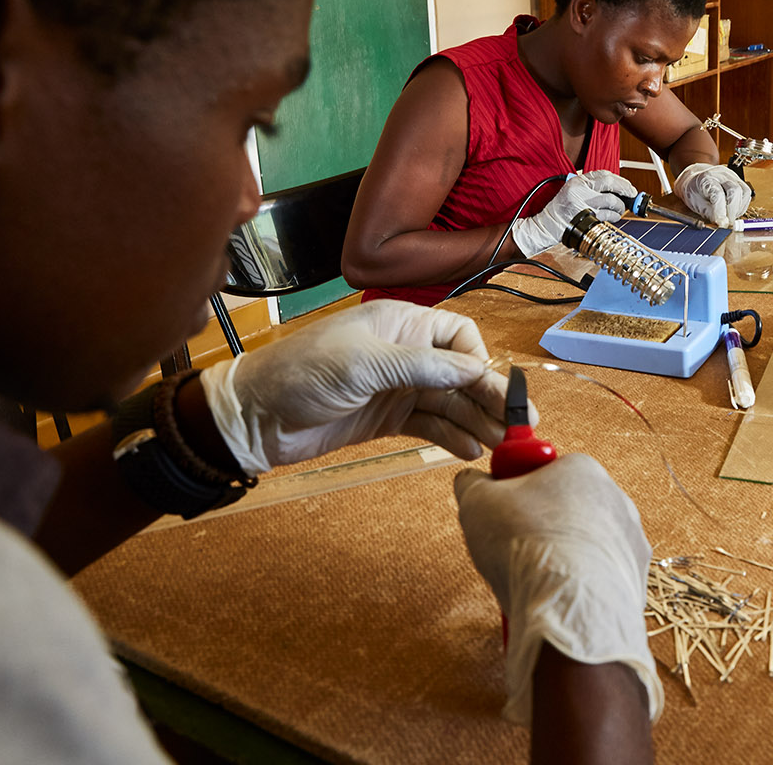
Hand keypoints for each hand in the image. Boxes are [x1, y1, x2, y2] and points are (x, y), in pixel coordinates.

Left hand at [201, 300, 518, 475]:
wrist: (254, 416)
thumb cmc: (300, 373)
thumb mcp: (364, 363)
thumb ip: (422, 365)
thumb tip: (474, 369)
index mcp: (400, 324)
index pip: (459, 335)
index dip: (479, 360)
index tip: (493, 389)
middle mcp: (404, 352)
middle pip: (461, 372)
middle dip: (490, 397)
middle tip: (518, 425)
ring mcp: (396, 387)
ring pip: (450, 402)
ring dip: (476, 421)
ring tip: (499, 445)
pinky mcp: (386, 418)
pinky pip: (430, 425)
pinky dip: (451, 436)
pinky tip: (470, 449)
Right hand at [454, 454, 660, 725]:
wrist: (566, 604)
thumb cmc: (523, 543)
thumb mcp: (477, 501)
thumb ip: (472, 483)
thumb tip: (471, 481)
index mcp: (582, 469)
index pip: (544, 472)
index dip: (516, 493)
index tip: (500, 513)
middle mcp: (616, 498)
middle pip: (566, 510)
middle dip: (539, 530)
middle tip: (513, 552)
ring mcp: (630, 541)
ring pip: (584, 547)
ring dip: (560, 561)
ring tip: (535, 582)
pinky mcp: (635, 580)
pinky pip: (600, 580)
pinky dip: (579, 590)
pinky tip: (558, 601)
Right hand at [510, 171, 636, 256]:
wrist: (545, 227)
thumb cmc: (559, 212)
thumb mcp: (571, 193)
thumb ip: (590, 189)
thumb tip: (614, 190)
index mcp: (577, 181)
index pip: (602, 174)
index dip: (619, 179)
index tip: (627, 185)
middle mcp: (580, 190)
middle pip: (610, 183)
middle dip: (625, 189)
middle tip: (632, 194)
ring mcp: (583, 204)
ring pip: (611, 200)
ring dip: (620, 206)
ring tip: (619, 210)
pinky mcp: (586, 217)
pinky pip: (607, 215)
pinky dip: (613, 216)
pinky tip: (613, 218)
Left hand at [673, 162, 750, 227]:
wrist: (695, 181)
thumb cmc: (695, 193)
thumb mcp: (697, 205)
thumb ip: (710, 214)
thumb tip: (723, 223)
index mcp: (706, 178)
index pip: (718, 194)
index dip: (721, 211)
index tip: (722, 224)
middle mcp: (721, 174)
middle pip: (735, 190)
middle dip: (732, 210)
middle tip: (727, 223)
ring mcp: (732, 175)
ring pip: (744, 192)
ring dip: (738, 208)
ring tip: (729, 216)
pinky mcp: (739, 180)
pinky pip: (747, 194)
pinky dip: (741, 206)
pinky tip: (733, 211)